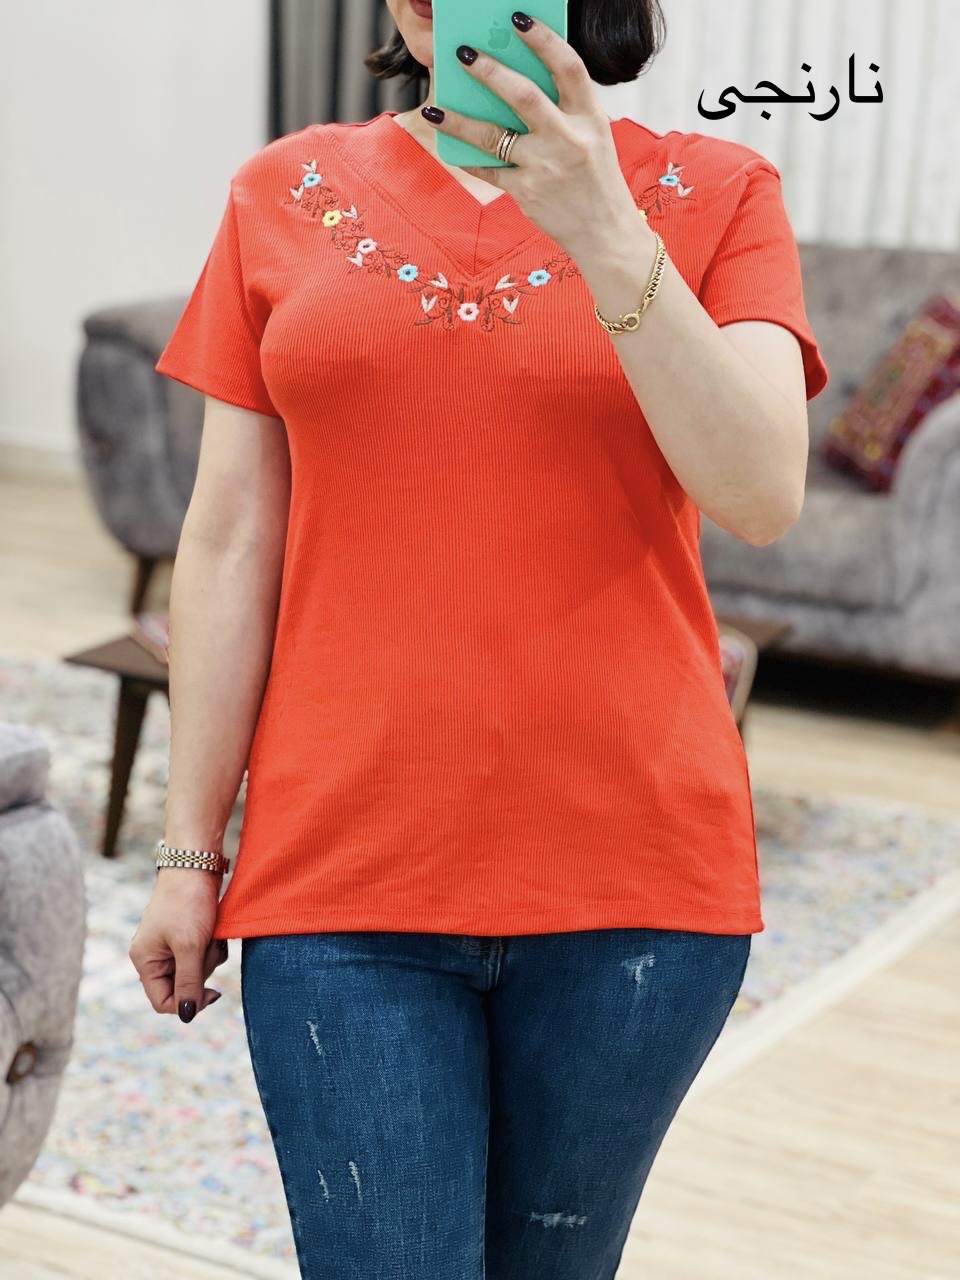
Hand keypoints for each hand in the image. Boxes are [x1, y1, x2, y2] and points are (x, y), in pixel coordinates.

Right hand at [128, 869, 227, 1021]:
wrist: (197, 862)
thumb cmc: (188, 903)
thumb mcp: (190, 947)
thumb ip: (188, 983)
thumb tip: (187, 1016)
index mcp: (144, 961)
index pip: (163, 1001)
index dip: (188, 1002)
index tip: (213, 992)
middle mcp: (153, 955)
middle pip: (183, 986)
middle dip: (202, 970)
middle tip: (208, 946)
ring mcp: (170, 944)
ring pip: (197, 970)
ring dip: (210, 956)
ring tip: (211, 933)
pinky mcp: (187, 934)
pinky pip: (203, 954)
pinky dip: (213, 945)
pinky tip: (216, 929)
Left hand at [421, 11, 639, 254]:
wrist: (605, 235)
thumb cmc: (596, 180)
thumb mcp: (593, 138)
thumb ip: (564, 112)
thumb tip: (513, 85)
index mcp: (590, 118)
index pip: (568, 68)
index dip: (543, 40)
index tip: (518, 18)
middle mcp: (568, 140)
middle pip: (524, 96)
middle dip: (490, 72)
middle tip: (463, 52)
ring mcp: (545, 167)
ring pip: (494, 136)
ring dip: (460, 120)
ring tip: (435, 107)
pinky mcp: (527, 192)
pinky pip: (490, 169)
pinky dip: (469, 158)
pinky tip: (451, 146)